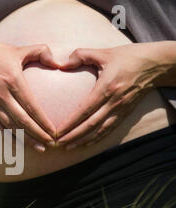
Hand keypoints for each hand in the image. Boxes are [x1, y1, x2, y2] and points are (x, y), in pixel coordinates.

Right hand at [0, 34, 58, 151]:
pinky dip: (6, 138)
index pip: (31, 106)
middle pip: (22, 120)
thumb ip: (41, 51)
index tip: (54, 132)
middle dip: (38, 134)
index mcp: (13, 80)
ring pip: (10, 126)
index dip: (43, 121)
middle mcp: (1, 94)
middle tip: (51, 144)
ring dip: (25, 139)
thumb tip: (59, 63)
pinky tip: (17, 147)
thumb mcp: (18, 49)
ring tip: (39, 149)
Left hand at [56, 43, 172, 149]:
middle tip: (56, 143)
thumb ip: (81, 55)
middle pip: (90, 125)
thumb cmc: (128, 57)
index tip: (57, 131)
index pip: (84, 110)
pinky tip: (85, 144)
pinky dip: (97, 139)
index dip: (70, 123)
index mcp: (107, 87)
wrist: (157, 65)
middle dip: (72, 136)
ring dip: (82, 141)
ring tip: (67, 147)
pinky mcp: (125, 114)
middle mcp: (114, 102)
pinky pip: (109, 130)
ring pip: (99, 131)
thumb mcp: (104, 53)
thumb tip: (62, 64)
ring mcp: (121, 110)